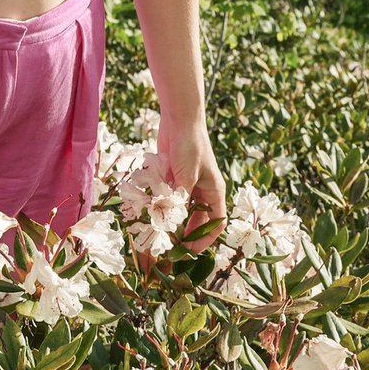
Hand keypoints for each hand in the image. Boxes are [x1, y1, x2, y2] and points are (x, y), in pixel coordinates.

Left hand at [155, 114, 227, 243]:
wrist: (179, 120)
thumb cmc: (189, 144)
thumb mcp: (187, 173)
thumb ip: (181, 197)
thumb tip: (173, 219)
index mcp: (214, 191)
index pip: (216, 222)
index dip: (206, 238)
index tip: (191, 249)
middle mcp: (203, 191)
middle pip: (198, 220)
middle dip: (187, 233)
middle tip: (171, 246)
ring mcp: (187, 185)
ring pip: (182, 211)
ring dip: (173, 221)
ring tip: (160, 233)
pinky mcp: (173, 179)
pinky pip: (169, 199)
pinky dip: (163, 207)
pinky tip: (152, 214)